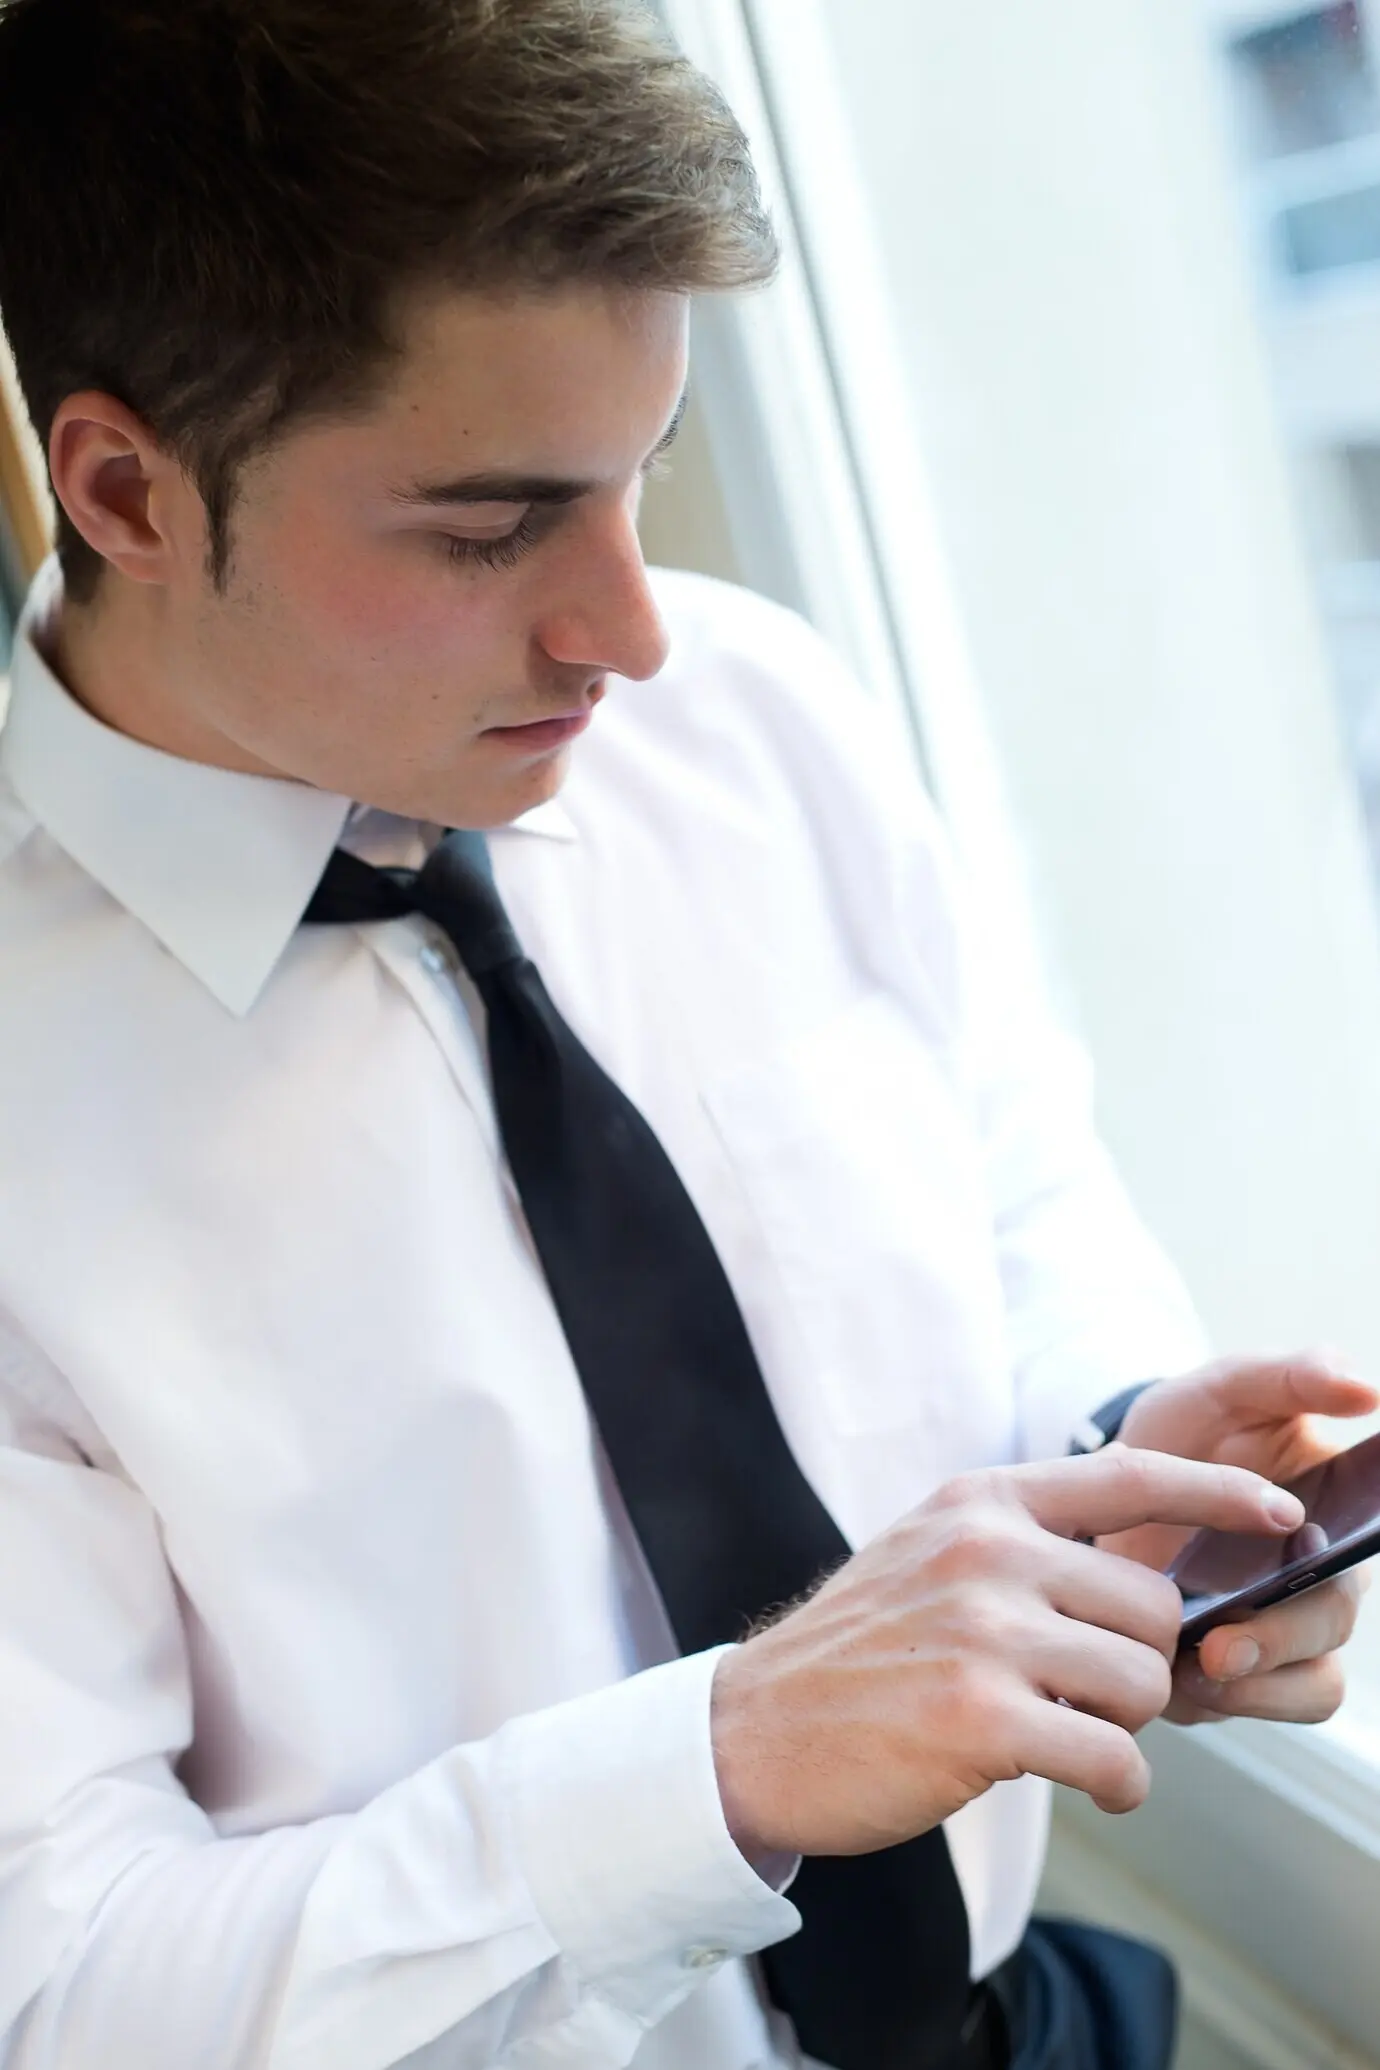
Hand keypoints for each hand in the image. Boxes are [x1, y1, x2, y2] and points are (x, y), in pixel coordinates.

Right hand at [710, 1447, 1302, 1859]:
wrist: (752, 1731)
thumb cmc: (859, 1653)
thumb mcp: (929, 1554)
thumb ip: (1024, 1549)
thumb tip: (1148, 1591)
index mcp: (979, 1502)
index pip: (1129, 1474)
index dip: (1217, 1494)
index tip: (1280, 1513)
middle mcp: (984, 1551)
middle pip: (1153, 1604)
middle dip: (1144, 1663)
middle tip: (1091, 1696)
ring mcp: (981, 1632)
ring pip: (1143, 1681)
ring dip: (1126, 1727)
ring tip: (1072, 1737)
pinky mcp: (978, 1720)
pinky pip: (1115, 1757)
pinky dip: (1118, 1784)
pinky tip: (1083, 1783)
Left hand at [1109, 1356, 1378, 1725]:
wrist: (1104, 1489)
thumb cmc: (1184, 1433)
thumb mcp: (1224, 1389)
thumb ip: (1289, 1374)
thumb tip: (1364, 1385)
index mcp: (1341, 1506)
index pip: (1379, 1525)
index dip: (1362, 1538)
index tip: (1304, 1539)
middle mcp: (1326, 1574)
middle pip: (1335, 1618)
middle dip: (1282, 1637)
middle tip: (1220, 1644)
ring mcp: (1287, 1627)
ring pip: (1312, 1682)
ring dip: (1258, 1684)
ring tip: (1193, 1665)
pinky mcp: (1245, 1671)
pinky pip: (1263, 1707)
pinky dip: (1227, 1704)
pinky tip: (1179, 1680)